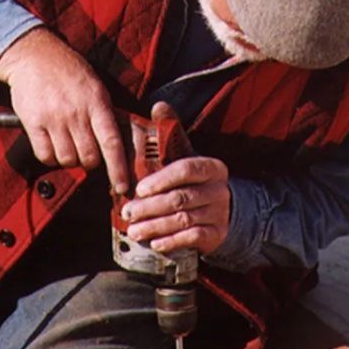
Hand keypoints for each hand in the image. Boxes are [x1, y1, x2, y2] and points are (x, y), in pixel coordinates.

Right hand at [0, 27, 127, 192]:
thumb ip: (107, 115)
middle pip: (89, 157)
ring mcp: (53, 118)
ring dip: (70, 159)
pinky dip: (50, 157)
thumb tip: (121, 147)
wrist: (35, 55)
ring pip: (67, 159)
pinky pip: (45, 155)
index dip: (119, 168)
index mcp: (98, 103)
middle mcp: (76, 112)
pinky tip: (52, 144)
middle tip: (87, 153)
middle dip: (91, 162)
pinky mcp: (32, 122)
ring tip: (69, 144)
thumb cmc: (71, 74)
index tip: (123, 186)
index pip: (112, 143)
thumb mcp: (97, 88)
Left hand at [122, 104, 230, 254]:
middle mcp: (219, 190)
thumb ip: (172, 132)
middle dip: (151, 206)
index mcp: (212, 167)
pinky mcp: (217, 234)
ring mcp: (219, 213)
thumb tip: (158, 105)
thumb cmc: (194, 181)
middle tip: (128, 212)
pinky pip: (193, 238)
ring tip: (134, 229)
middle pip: (181, 198)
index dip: (162, 179)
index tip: (139, 189)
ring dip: (156, 226)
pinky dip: (172, 241)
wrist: (220, 211)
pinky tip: (155, 243)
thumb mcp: (186, 156)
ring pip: (184, 220)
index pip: (188, 169)